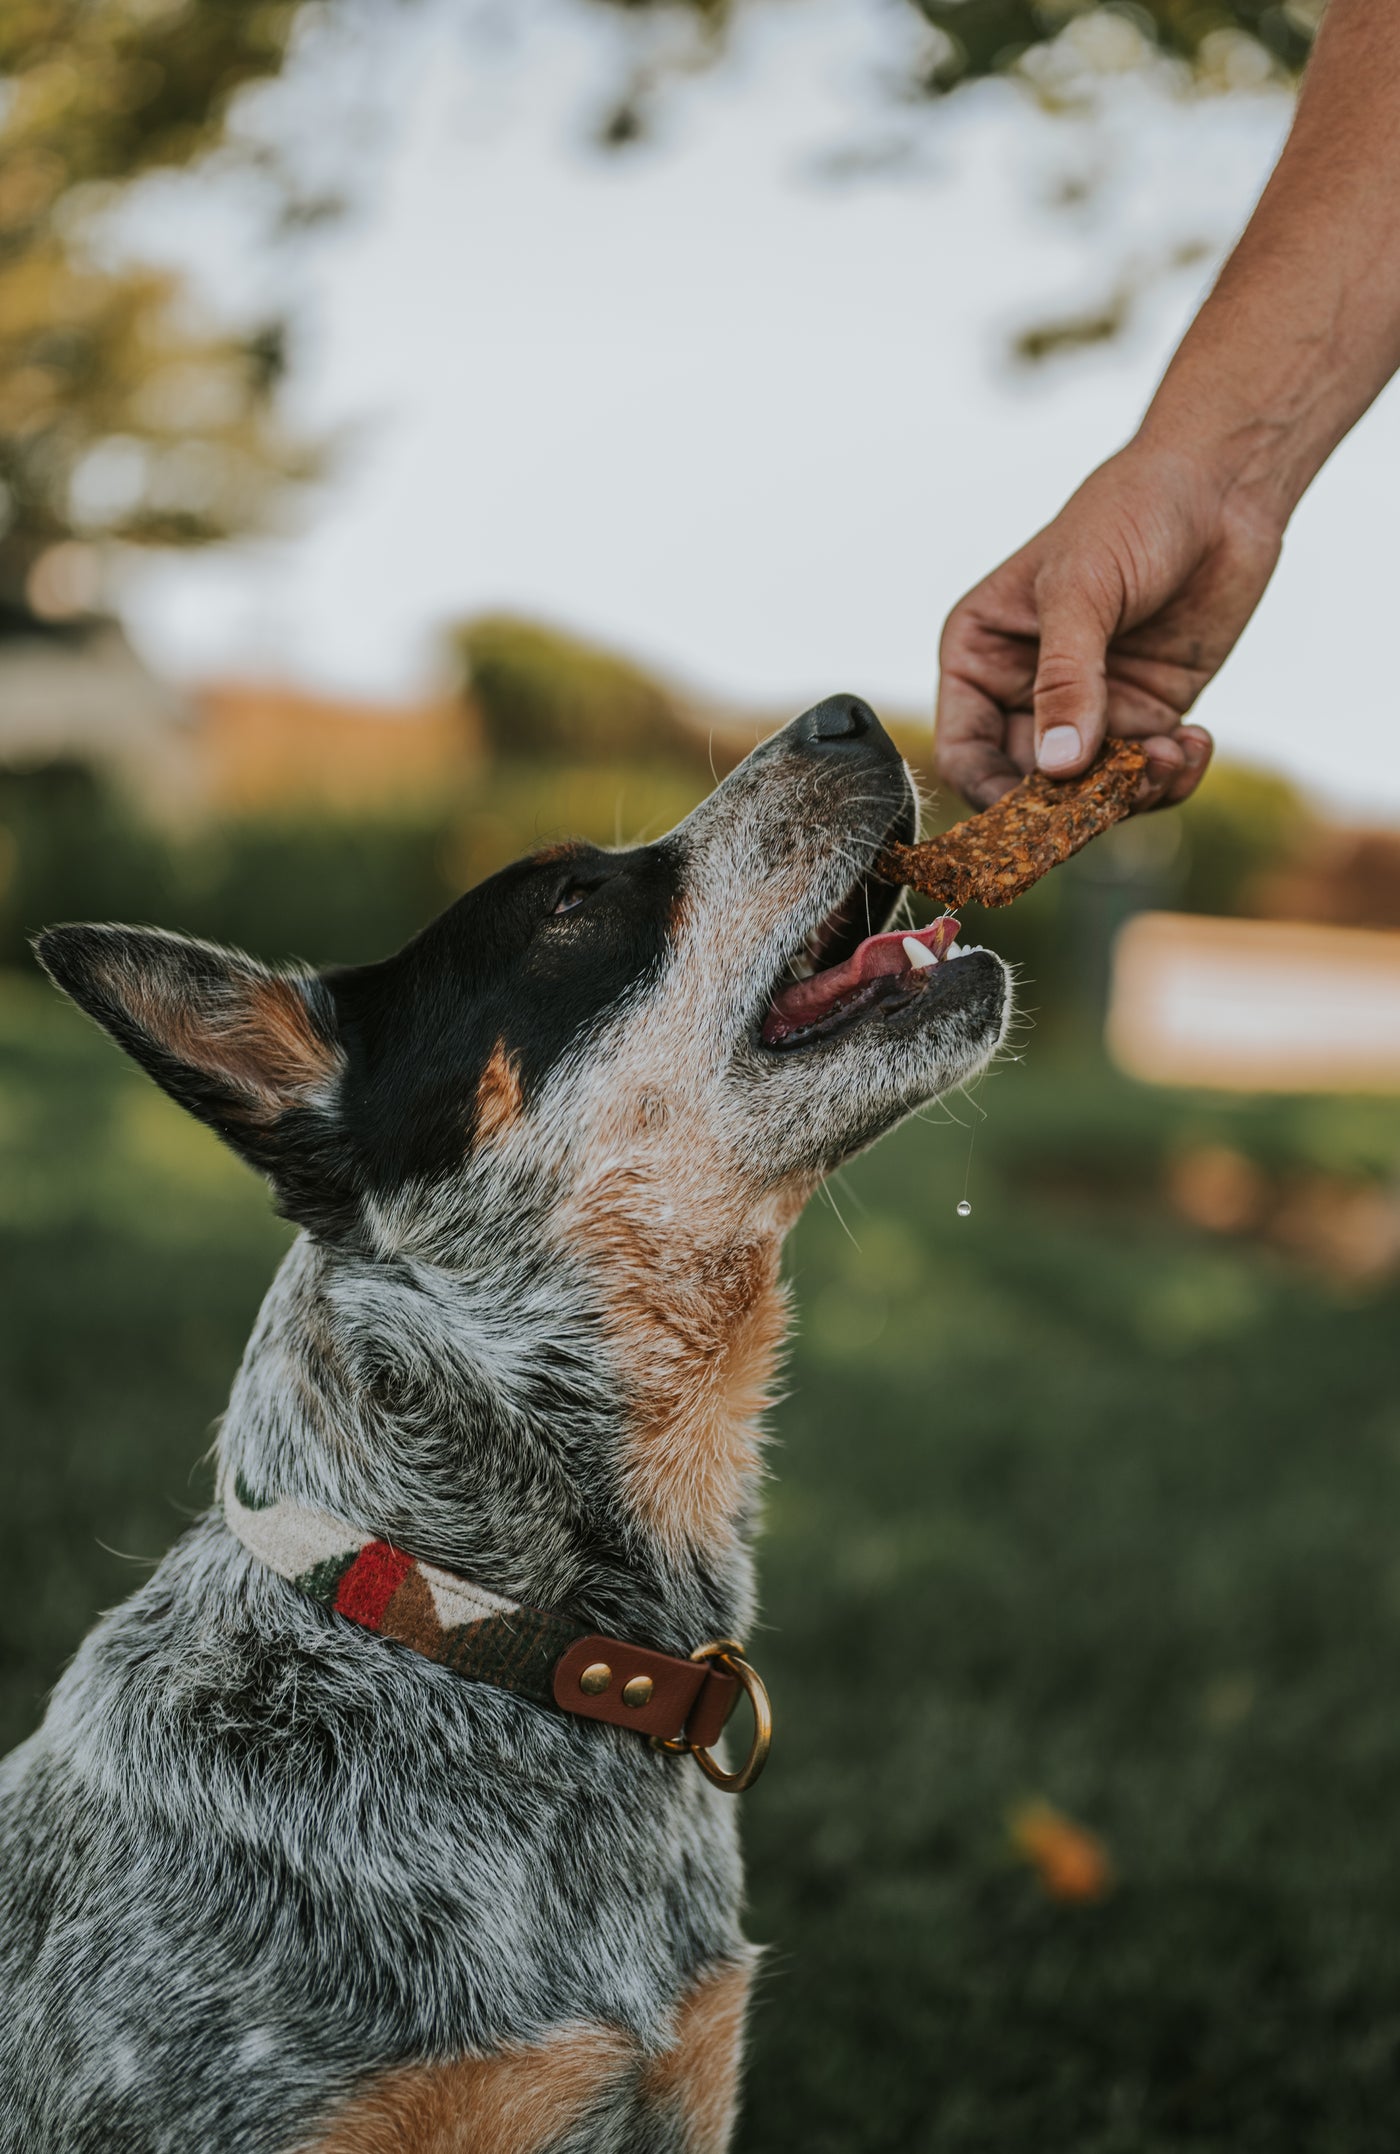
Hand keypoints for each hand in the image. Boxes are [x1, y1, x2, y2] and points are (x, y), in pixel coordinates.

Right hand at [935, 440, 1285, 810]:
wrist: (1221, 485)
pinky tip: (1193, 742)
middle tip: (1120, 791)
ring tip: (1170, 757)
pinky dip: (1171, 776)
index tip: (1034, 816)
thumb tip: (1058, 766)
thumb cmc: (1129, 512)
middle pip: (1029, 786)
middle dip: (1074, 801)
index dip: (991, 793)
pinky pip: (1146, 775)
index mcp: (983, 656)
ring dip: (1131, 792)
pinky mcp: (1147, 714)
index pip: (966, 752)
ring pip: (1092, 792)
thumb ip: (1065, 681)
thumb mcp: (1082, 591)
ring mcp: (1090, 708)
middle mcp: (1026, 692)